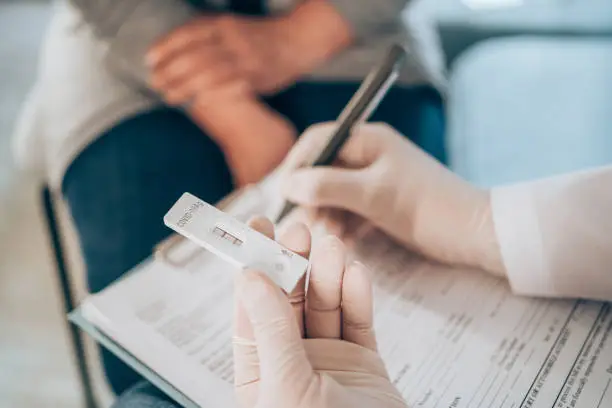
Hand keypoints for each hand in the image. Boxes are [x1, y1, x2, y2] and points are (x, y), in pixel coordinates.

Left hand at [148, 1, 351, 98]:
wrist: (296, 41)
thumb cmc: (259, 37)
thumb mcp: (232, 26)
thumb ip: (208, 36)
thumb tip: (176, 51)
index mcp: (223, 24)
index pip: (188, 33)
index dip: (166, 46)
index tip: (149, 59)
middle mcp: (232, 39)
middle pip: (194, 54)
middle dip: (170, 70)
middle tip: (155, 82)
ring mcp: (244, 58)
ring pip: (207, 73)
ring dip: (184, 86)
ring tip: (169, 96)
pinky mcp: (255, 76)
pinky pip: (227, 86)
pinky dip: (209, 94)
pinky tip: (195, 102)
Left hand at [234, 217, 406, 407]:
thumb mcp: (286, 387)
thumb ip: (272, 332)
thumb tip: (250, 279)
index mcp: (260, 373)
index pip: (251, 311)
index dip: (252, 269)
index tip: (255, 231)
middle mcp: (291, 362)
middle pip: (289, 302)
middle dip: (293, 265)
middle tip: (298, 232)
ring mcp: (329, 361)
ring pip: (325, 306)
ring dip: (328, 275)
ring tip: (333, 248)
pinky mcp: (364, 364)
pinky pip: (359, 323)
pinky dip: (358, 297)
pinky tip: (356, 274)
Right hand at [279, 123, 505, 275]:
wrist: (472, 233)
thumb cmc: (425, 206)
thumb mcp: (372, 193)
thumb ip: (326, 185)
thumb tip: (288, 184)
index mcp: (368, 139)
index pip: (318, 142)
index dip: (296, 165)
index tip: (284, 195)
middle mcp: (369, 155)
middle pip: (323, 170)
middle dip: (312, 197)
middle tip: (311, 224)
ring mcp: (375, 180)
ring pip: (334, 194)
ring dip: (327, 214)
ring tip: (332, 236)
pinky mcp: (381, 203)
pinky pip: (350, 209)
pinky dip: (344, 224)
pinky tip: (348, 239)